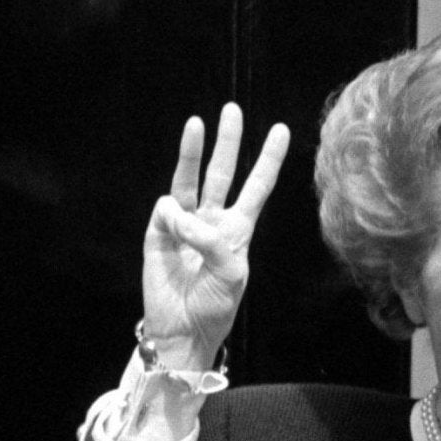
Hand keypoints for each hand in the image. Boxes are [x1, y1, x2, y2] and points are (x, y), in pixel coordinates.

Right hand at [141, 103, 289, 369]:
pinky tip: (176, 231)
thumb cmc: (214, 306)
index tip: (282, 130)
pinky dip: (174, 216)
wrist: (183, 331)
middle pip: (222, 172)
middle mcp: (212, 221)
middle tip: (232, 110)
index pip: (257, 187)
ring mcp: (183, 225)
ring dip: (192, 151)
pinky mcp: (158, 234)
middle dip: (227, 141)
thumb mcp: (230, 273)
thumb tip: (180, 215)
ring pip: (189, 179)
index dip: (269, 160)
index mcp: (238, 230)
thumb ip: (213, 240)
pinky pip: (166, 210)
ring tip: (196, 123)